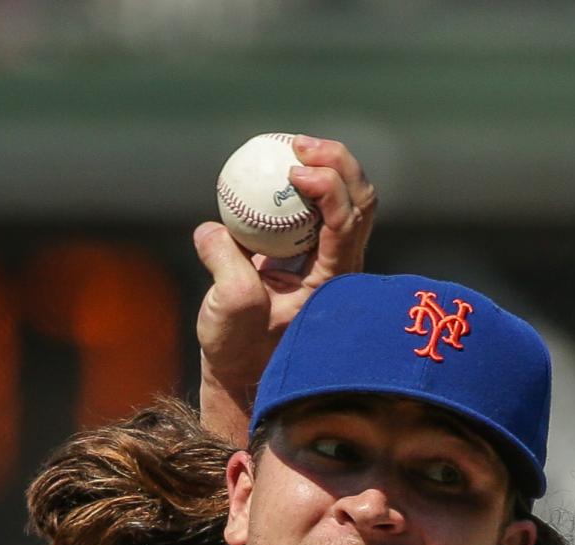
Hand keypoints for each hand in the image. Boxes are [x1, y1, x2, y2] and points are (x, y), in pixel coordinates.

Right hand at [193, 135, 378, 439]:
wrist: (244, 368)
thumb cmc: (240, 347)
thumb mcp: (227, 312)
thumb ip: (224, 266)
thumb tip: (213, 228)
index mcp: (336, 283)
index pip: (347, 223)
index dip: (328, 187)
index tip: (293, 172)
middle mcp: (345, 267)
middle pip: (361, 200)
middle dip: (338, 163)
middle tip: (298, 145)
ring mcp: (333, 257)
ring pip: (348, 197)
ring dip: (327, 165)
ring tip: (291, 147)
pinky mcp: (314, 249)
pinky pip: (320, 204)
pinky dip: (307, 180)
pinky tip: (279, 166)